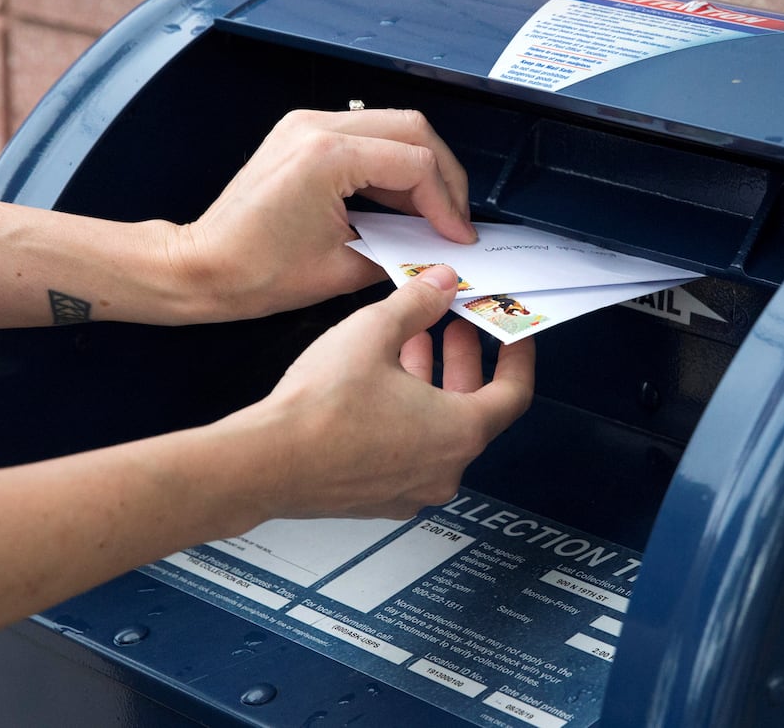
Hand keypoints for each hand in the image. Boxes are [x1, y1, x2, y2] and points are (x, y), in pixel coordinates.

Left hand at [170, 108, 476, 322]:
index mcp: (327, 157)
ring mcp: (306, 124)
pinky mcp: (301, 134)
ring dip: (419, 167)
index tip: (458, 235)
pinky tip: (399, 202)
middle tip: (455, 218)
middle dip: (443, 176)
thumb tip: (435, 248)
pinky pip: (364, 137)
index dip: (447, 204)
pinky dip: (390, 165)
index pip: (416, 165)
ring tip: (432, 212)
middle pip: (413, 130)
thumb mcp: (342, 270)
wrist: (202, 266)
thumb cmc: (253, 272)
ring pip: (392, 127)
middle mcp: (316, 127)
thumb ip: (399, 251)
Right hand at [244, 265, 534, 520]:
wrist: (266, 463)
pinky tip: (378, 387)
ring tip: (409, 346)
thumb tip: (442, 284)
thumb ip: (418, 303)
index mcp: (459, 431)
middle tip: (453, 329)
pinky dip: (407, 418)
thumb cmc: (320, 409)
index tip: (513, 336)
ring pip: (439, 431)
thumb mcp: (374, 332)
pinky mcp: (380, 499)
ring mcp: (412, 489)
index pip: (514, 393)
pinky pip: (410, 453)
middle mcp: (444, 468)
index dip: (517, 357)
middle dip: (465, 364)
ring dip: (431, 388)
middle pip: (475, 411)